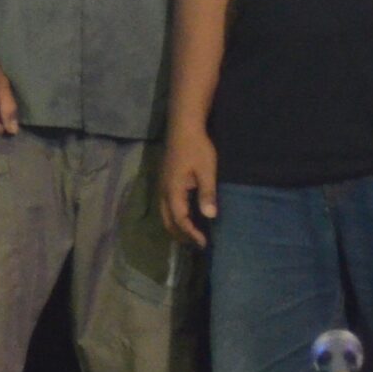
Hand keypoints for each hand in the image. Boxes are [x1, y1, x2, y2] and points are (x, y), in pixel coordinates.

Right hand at [157, 128, 217, 247]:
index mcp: (173, 191)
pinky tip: (184, 216)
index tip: (203, 244)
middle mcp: (163, 191)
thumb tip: (210, 216)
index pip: (180, 220)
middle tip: (195, 244)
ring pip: (164, 213)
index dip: (191, 234)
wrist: (184, 126)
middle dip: (180, 235)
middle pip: (167, 220)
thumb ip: (207, 193)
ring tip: (189, 235)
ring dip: (175, 226)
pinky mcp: (165, 180)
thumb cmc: (197, 147)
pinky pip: (165, 205)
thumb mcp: (207, 170)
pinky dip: (173, 216)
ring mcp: (162, 185)